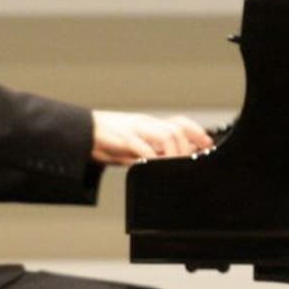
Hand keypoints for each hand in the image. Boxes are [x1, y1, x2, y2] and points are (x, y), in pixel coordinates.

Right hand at [91, 110, 212, 165]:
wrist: (80, 132)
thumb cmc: (105, 140)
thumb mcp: (132, 145)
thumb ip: (149, 150)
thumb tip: (167, 160)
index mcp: (148, 124)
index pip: (179, 122)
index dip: (196, 133)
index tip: (207, 145)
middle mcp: (144, 124)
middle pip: (177, 129)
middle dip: (188, 146)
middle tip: (190, 161)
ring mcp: (134, 129)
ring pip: (166, 135)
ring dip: (174, 153)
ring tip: (174, 165)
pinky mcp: (122, 139)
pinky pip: (143, 147)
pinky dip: (152, 158)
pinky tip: (154, 166)